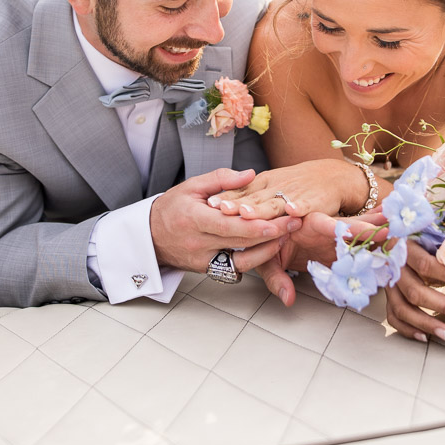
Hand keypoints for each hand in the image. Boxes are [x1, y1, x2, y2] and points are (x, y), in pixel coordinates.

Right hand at [150, 168, 300, 278]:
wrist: (149, 236)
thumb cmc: (172, 207)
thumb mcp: (192, 185)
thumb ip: (222, 179)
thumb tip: (250, 174)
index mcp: (193, 219)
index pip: (228, 225)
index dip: (256, 226)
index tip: (279, 220)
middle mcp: (198, 243)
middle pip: (240, 243)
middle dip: (271, 235)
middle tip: (295, 223)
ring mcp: (203, 260)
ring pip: (241, 261)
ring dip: (267, 251)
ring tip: (286, 236)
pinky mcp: (207, 270)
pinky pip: (235, 269)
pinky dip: (253, 260)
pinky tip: (268, 248)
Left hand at [206, 160, 368, 219]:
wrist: (331, 177)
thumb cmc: (295, 187)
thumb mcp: (269, 188)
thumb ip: (248, 198)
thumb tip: (219, 210)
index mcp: (263, 185)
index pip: (240, 192)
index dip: (226, 197)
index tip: (210, 204)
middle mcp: (275, 188)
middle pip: (253, 199)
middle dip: (236, 205)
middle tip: (221, 209)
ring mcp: (294, 194)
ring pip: (275, 204)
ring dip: (260, 209)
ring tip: (247, 213)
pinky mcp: (314, 202)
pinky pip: (306, 205)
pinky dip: (300, 207)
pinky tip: (293, 210)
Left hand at [256, 211, 386, 306]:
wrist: (263, 239)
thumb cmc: (263, 246)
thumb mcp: (265, 262)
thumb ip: (276, 278)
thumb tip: (289, 298)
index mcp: (305, 223)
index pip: (328, 224)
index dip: (348, 228)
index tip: (367, 231)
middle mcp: (323, 226)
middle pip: (351, 225)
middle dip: (373, 227)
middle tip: (395, 228)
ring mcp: (332, 235)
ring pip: (359, 231)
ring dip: (379, 229)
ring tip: (400, 228)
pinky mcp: (337, 245)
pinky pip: (358, 242)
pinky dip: (375, 240)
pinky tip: (394, 237)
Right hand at [384, 240, 444, 342]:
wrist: (381, 234)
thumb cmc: (410, 233)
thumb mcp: (424, 231)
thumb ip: (444, 244)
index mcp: (402, 247)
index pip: (426, 265)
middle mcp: (392, 268)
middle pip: (415, 292)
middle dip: (444, 305)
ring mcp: (387, 284)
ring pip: (402, 309)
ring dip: (426, 324)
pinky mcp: (386, 296)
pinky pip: (393, 317)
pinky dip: (407, 329)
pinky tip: (424, 337)